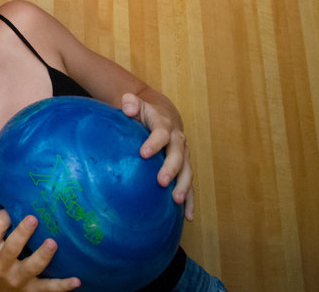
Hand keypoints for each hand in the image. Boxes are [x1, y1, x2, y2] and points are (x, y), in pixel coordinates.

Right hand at [0, 193, 79, 290]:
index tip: (13, 205)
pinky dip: (63, 285)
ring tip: (53, 243)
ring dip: (42, 256)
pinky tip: (76, 280)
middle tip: (34, 219)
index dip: (4, 215)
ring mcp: (18, 278)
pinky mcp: (33, 290)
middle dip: (22, 234)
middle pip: (11, 248)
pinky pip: (49, 288)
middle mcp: (2, 263)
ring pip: (31, 268)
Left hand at [121, 93, 194, 218]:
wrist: (163, 115)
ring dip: (184, 187)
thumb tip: (128, 107)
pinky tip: (188, 216)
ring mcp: (183, 155)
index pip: (161, 133)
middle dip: (171, 169)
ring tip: (176, 201)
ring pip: (187, 172)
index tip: (143, 154)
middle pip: (177, 155)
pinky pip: (189, 185)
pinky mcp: (184, 168)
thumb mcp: (135, 103)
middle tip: (161, 182)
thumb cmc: (143, 112)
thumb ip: (130, 102)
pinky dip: (190, 200)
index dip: (153, 143)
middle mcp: (177, 141)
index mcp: (164, 125)